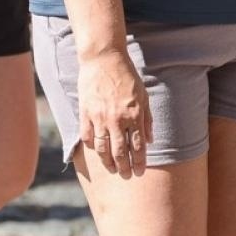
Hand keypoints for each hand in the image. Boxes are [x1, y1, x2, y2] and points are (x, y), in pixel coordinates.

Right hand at [76, 49, 152, 177]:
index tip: (140, 172)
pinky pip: (88, 136)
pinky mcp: (86, 113)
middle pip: (120, 152)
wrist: (103, 59)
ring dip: (108, 163)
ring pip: (103, 149)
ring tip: (113, 170)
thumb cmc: (127, 75)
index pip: (137, 147)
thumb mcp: (144, 95)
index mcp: (134, 115)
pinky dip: (92, 146)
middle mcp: (117, 119)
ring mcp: (99, 117)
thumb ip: (147, 119)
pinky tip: (97, 151)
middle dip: (124, 168)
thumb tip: (150, 140)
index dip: (139, 163)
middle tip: (126, 176)